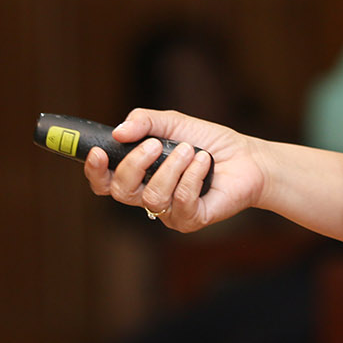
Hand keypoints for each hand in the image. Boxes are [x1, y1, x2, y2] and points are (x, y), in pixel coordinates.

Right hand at [83, 108, 262, 231]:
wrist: (247, 157)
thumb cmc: (209, 142)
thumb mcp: (174, 122)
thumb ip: (144, 122)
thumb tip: (118, 132)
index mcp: (140, 174)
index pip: (105, 181)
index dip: (95, 171)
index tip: (98, 152)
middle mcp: (150, 195)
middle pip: (121, 191)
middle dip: (135, 165)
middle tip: (155, 145)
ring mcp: (169, 211)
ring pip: (152, 197)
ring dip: (171, 168)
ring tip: (191, 151)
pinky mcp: (191, 220)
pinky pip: (180, 203)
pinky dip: (192, 177)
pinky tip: (204, 163)